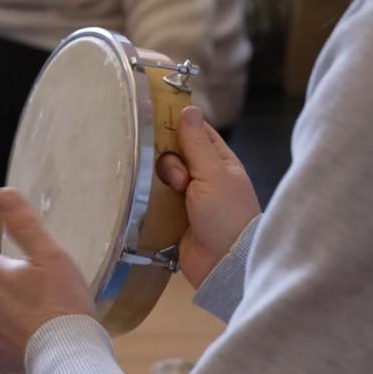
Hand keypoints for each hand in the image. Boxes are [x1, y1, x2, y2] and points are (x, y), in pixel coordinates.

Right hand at [157, 106, 260, 288]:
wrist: (224, 265)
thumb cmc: (227, 215)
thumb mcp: (214, 174)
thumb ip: (197, 144)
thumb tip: (189, 109)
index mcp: (220, 162)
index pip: (196, 132)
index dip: (178, 125)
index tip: (157, 122)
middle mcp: (203, 177)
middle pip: (173, 153)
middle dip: (169, 162)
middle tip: (178, 179)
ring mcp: (186, 198)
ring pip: (159, 176)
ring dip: (159, 182)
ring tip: (170, 195)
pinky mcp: (170, 217)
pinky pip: (152, 199)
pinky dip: (148, 198)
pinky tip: (146, 201)